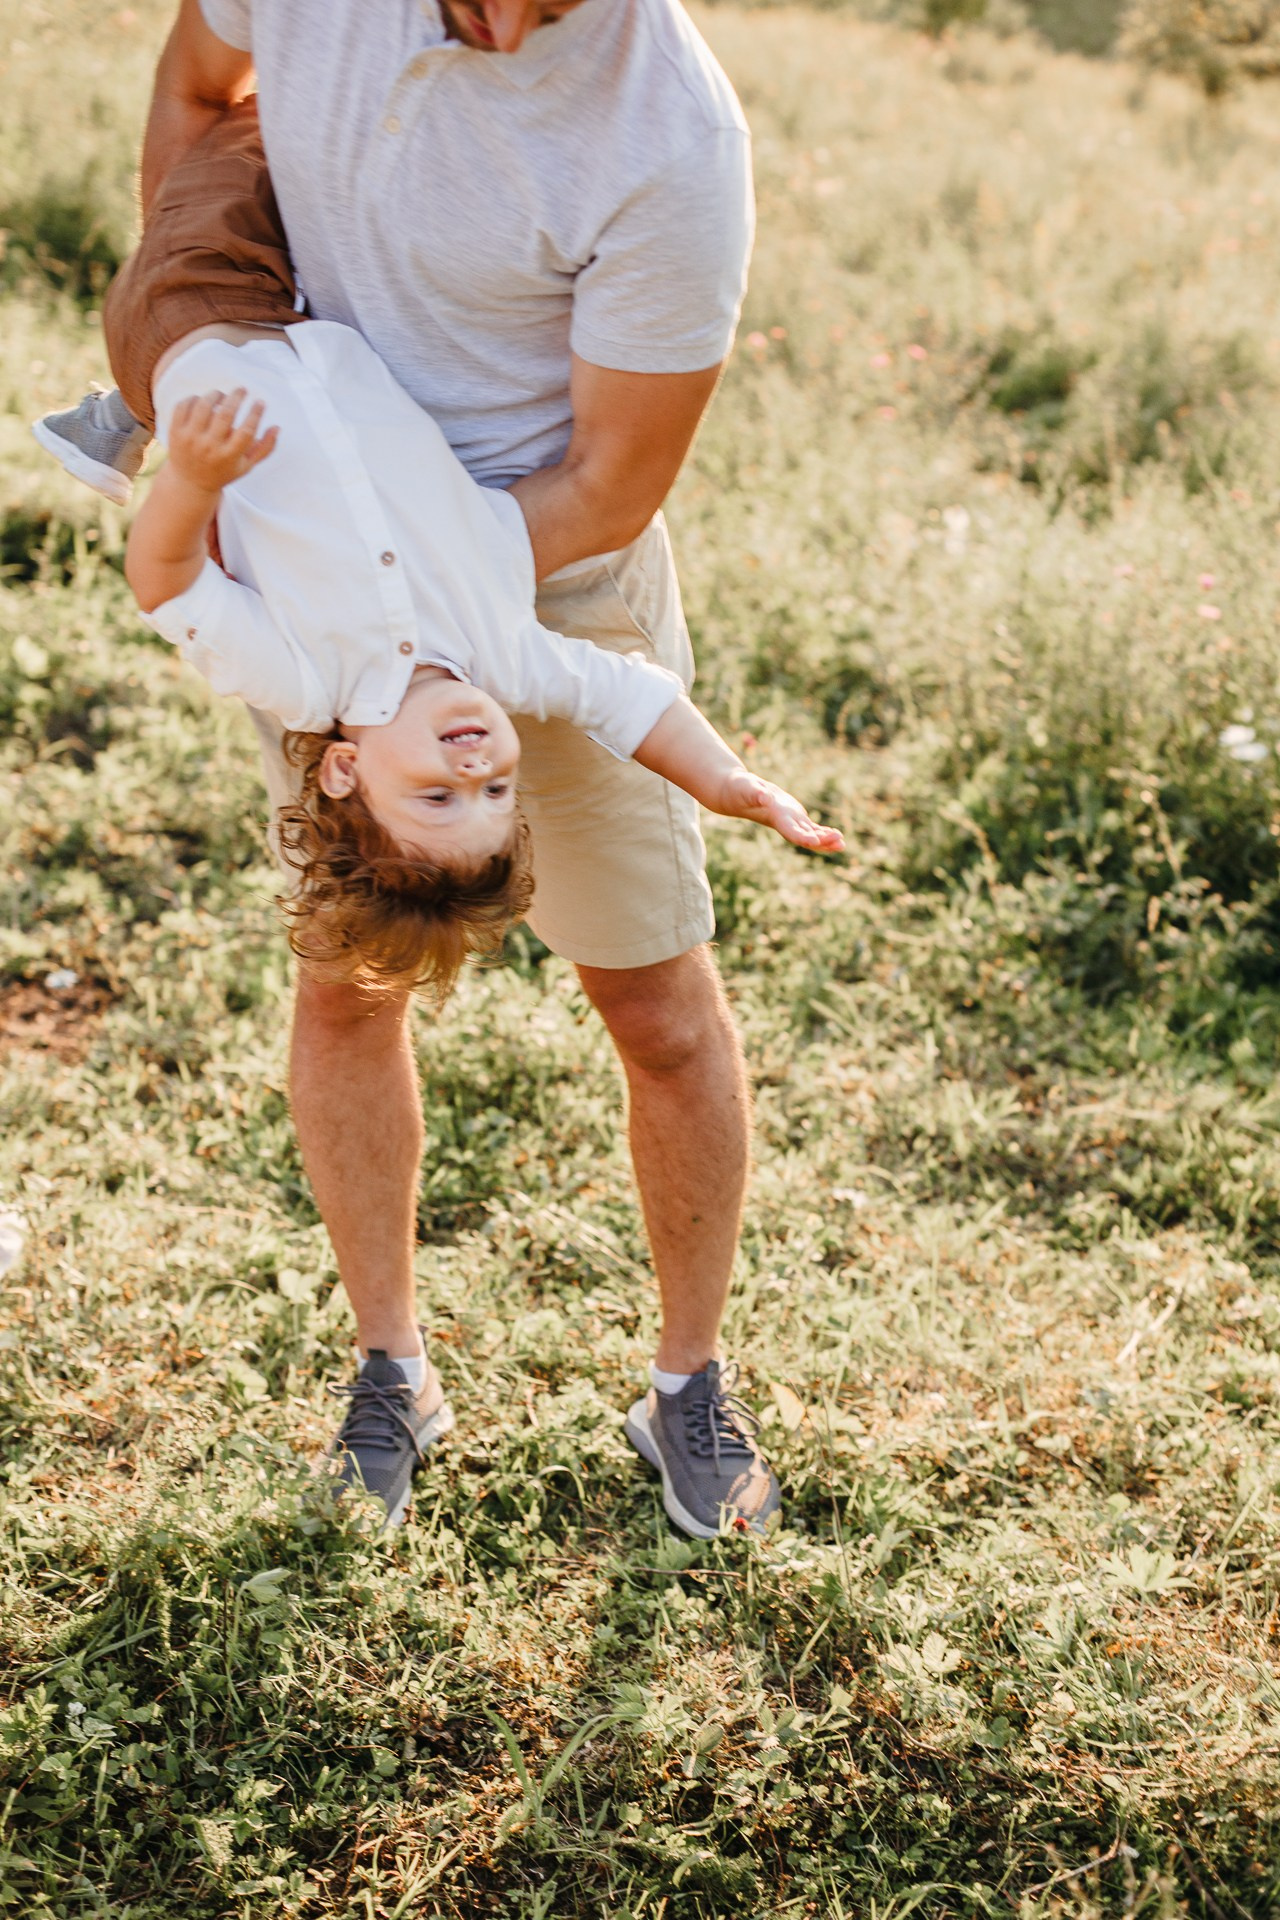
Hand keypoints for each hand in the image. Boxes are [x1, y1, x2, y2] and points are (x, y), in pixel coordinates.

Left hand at [168, 388, 277, 493]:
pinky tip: (202, 400)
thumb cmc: (223, 471)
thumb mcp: (246, 466)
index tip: (260, 402)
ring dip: (216, 394)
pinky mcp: (176, 432)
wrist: (190, 483)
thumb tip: (277, 427)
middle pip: (225, 414)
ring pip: (203, 406)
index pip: (246, 431)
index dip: (255, 413)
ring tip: (222, 394)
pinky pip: (183, 406)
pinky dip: (194, 398)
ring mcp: (190, 439)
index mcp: (229, 457)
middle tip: (242, 389)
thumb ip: (264, 448)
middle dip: (237, 397)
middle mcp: (209, 448)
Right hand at [723, 767, 844, 850]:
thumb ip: (756, 793)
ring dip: (826, 840)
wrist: (737, 793)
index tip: (815, 841)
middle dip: (821, 841)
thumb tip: (765, 797)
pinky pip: (811, 828)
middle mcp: (785, 823)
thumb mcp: (747, 788)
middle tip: (839, 842)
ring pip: (811, 835)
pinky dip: (823, 833)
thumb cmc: (740, 789)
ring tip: (842, 844)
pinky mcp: (794, 817)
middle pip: (805, 837)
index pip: (790, 831)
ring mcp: (791, 822)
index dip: (802, 837)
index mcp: (775, 818)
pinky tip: (837, 836)